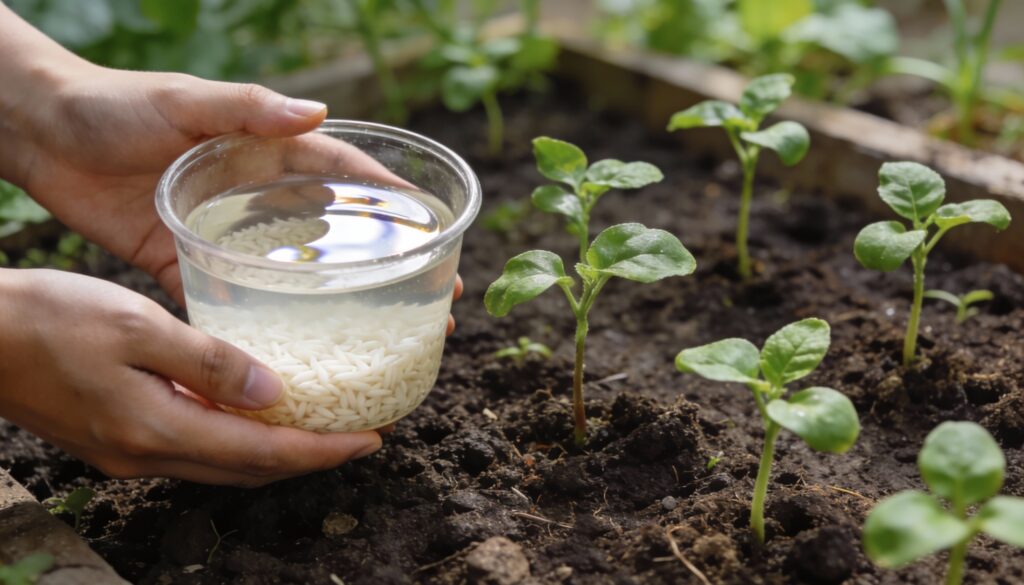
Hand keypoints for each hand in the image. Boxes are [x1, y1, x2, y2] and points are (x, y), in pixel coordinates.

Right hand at [0, 268, 386, 486]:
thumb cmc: (47, 320)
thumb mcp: (137, 326)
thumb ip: (208, 362)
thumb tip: (273, 391)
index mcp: (158, 429)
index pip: (263, 455)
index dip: (322, 452)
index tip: (371, 440)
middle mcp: (147, 454)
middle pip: (249, 470)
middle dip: (308, 457)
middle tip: (358, 435)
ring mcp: (129, 452)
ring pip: (223, 464)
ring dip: (274, 451)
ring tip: (319, 426)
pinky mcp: (116, 438)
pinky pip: (194, 449)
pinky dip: (235, 438)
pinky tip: (251, 411)